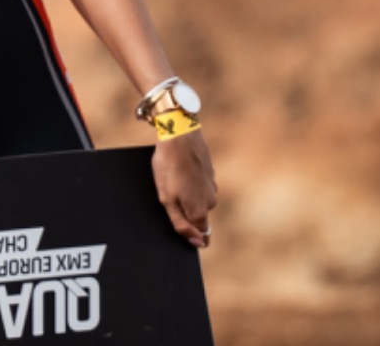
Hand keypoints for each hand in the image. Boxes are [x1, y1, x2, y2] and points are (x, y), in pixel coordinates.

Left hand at [152, 131, 217, 247]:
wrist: (180, 136)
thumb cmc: (169, 167)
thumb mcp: (167, 200)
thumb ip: (181, 224)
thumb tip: (197, 243)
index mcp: (200, 211)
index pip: (201, 235)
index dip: (190, 236)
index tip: (180, 231)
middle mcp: (210, 202)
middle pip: (198, 218)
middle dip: (185, 213)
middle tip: (169, 199)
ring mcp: (212, 187)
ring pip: (198, 200)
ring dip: (186, 196)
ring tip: (171, 183)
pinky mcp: (209, 174)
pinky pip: (198, 186)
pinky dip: (189, 183)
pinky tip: (178, 173)